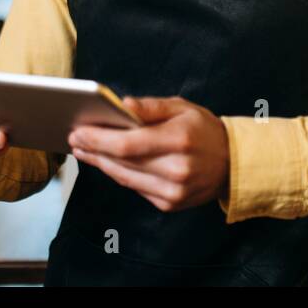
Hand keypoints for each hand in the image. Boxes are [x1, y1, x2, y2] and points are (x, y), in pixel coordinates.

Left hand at [68, 96, 228, 212]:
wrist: (232, 163)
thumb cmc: (203, 130)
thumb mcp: (182, 108)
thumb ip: (151, 107)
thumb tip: (121, 104)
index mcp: (179, 140)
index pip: (128, 144)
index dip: (99, 139)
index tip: (78, 132)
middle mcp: (176, 169)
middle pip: (122, 162)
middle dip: (94, 150)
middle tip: (74, 139)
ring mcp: (173, 191)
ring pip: (125, 178)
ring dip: (101, 164)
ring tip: (84, 150)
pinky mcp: (169, 203)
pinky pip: (136, 188)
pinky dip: (119, 174)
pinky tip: (107, 163)